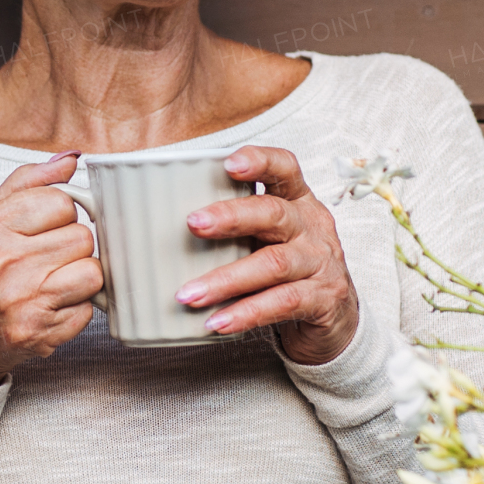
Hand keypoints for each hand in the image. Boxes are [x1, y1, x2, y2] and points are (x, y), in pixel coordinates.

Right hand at [0, 153, 103, 383]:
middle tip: (45, 259)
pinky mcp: (38, 333)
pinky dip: (74, 310)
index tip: (45, 228)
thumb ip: (26, 183)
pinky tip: (47, 308)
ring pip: (92, 272)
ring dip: (79, 278)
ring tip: (51, 282)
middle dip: (70, 247)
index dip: (60, 215)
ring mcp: (21, 300)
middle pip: (82, 237)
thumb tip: (71, 160)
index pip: (61, 202)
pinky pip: (88, 310)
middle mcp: (2, 262)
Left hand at [175, 144, 358, 365]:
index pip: (285, 168)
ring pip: (273, 263)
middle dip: (231, 217)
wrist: (335, 320)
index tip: (228, 163)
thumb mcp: (266, 238)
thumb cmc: (285, 271)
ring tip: (187, 294)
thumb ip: (229, 228)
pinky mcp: (323, 299)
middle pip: (274, 213)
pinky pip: (282, 303)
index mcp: (296, 201)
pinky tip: (216, 322)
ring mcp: (321, 262)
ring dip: (226, 279)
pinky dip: (246, 313)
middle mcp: (312, 226)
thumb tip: (147, 225)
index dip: (260, 160)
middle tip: (192, 224)